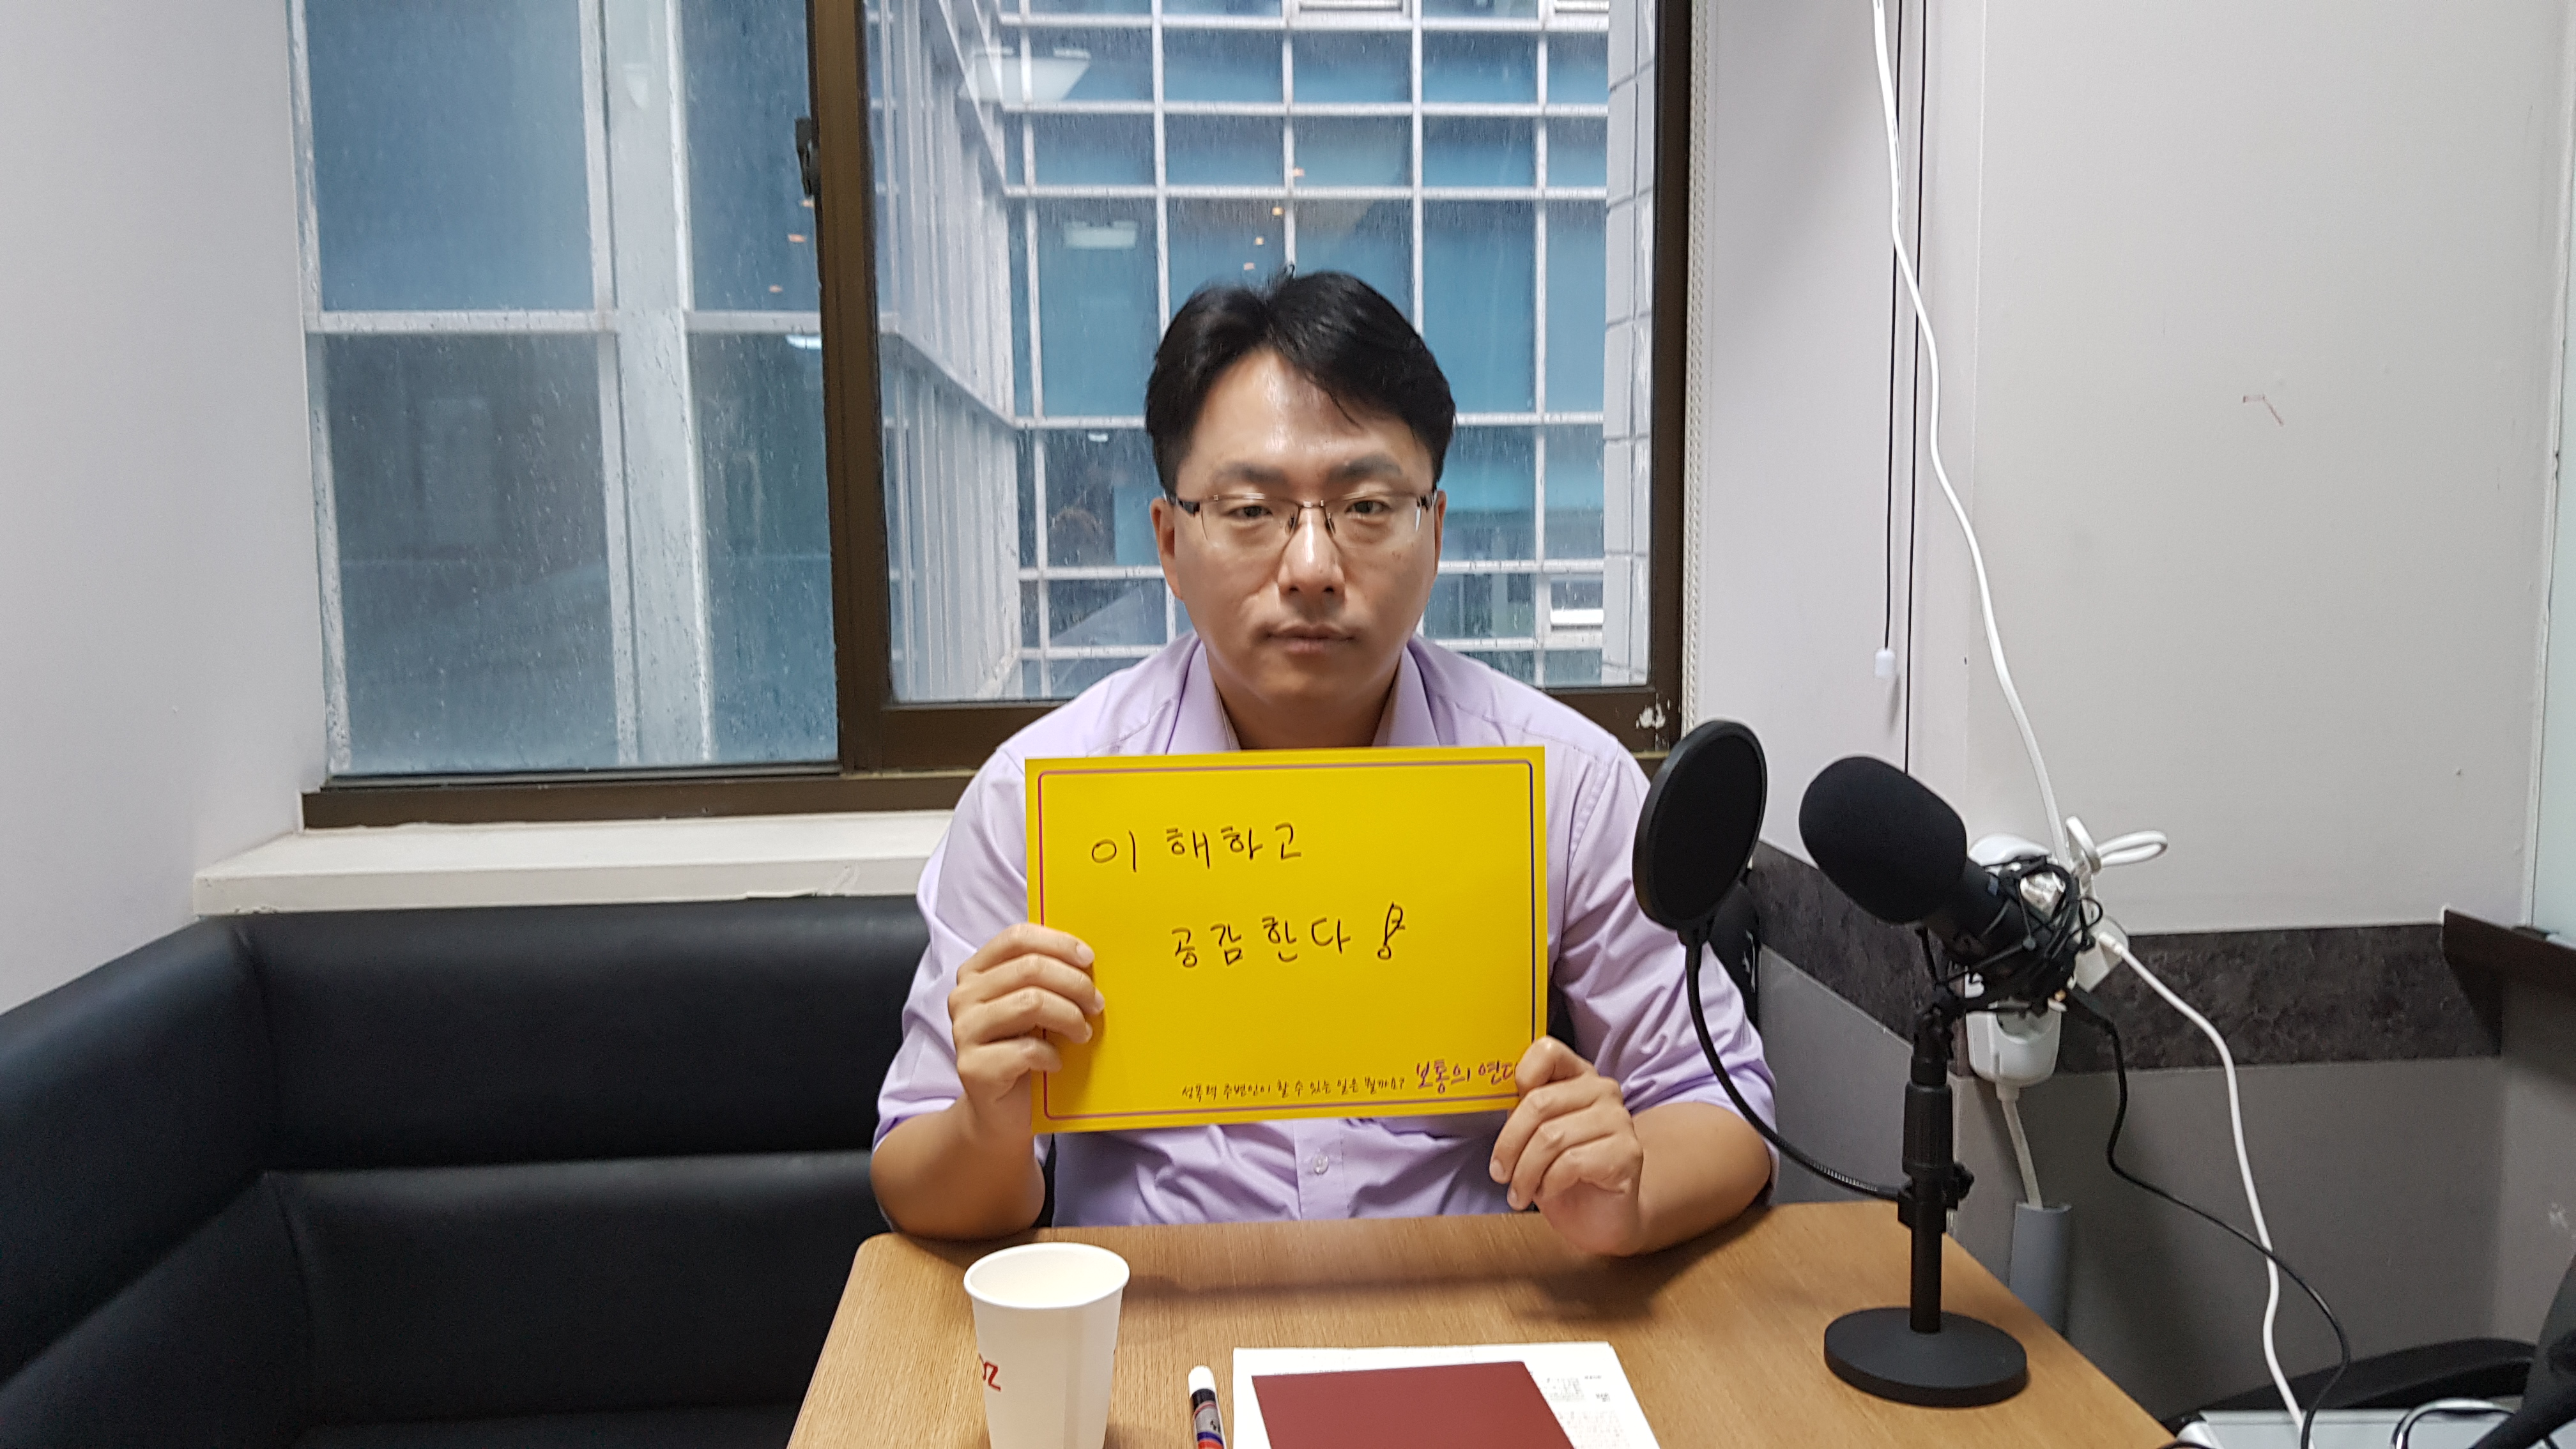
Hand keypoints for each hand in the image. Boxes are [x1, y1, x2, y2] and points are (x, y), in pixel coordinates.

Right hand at [947, 923, 1103, 1135]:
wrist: (1003, 1111)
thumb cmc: (1024, 1051)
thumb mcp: (1034, 1008)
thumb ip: (1046, 979)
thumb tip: (1088, 958)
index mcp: (976, 972)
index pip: (1017, 938)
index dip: (1058, 943)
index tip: (1089, 959)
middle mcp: (964, 996)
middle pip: (1030, 969)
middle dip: (1074, 983)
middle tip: (1096, 1004)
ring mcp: (964, 1031)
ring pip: (1031, 1003)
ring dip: (1069, 1017)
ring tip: (1082, 1033)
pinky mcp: (973, 1067)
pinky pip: (1027, 1049)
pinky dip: (1052, 1055)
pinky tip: (1056, 1062)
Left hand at [1488, 1037, 1646, 1255]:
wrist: (1601, 1218)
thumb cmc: (1563, 1175)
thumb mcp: (1534, 1137)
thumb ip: (1522, 1112)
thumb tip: (1491, 1099)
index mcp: (1578, 1076)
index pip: (1546, 1051)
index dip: (1519, 1077)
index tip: (1505, 1113)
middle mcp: (1603, 1090)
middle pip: (1539, 1102)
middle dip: (1510, 1144)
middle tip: (1499, 1173)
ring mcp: (1619, 1120)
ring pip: (1552, 1137)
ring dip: (1526, 1172)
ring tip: (1520, 1192)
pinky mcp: (1627, 1152)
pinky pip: (1572, 1162)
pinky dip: (1549, 1183)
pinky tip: (1548, 1192)